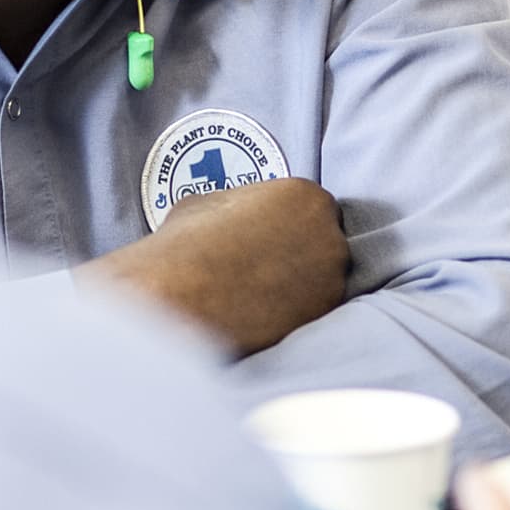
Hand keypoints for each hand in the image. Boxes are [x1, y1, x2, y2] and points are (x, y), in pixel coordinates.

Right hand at [75, 177, 348, 356]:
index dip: (289, 224)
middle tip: (268, 268)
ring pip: (324, 278)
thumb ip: (241, 204)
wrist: (177, 296)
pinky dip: (296, 311)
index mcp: (306, 195)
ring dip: (302, 283)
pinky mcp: (323, 314)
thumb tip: (239, 215)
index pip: (310, 208)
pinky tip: (266, 313)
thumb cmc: (187, 243)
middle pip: (324, 242)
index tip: (272, 238)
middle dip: (302, 252)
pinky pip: (315, 308)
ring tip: (264, 294)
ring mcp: (332, 276)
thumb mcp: (210, 203)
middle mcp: (330, 232)